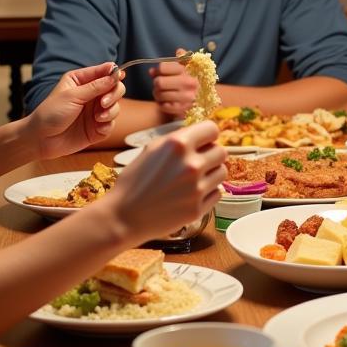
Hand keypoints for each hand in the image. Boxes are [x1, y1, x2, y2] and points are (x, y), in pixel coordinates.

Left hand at [27, 61, 125, 159]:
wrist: (41, 139)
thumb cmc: (51, 113)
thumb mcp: (72, 96)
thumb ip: (96, 86)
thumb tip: (115, 74)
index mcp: (82, 81)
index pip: (104, 72)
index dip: (113, 73)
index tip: (119, 76)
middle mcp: (91, 95)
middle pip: (115, 88)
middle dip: (114, 94)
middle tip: (103, 103)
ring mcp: (95, 111)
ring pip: (116, 106)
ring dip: (111, 111)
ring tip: (98, 117)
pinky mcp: (97, 128)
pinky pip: (112, 123)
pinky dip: (107, 124)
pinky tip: (97, 127)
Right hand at [109, 121, 226, 243]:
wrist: (123, 217)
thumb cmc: (134, 181)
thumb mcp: (152, 149)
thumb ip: (178, 139)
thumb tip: (200, 134)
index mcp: (178, 144)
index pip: (212, 129)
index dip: (207, 135)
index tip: (203, 141)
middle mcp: (191, 164)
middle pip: (222, 151)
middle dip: (211, 154)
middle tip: (198, 161)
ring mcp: (196, 189)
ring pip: (222, 172)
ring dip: (211, 173)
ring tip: (193, 178)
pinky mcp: (198, 209)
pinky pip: (217, 193)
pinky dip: (208, 192)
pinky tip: (191, 194)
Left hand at [150, 48, 197, 118]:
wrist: (208, 98)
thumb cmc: (194, 79)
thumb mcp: (190, 65)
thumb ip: (180, 59)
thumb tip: (160, 64)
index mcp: (189, 70)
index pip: (163, 67)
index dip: (158, 70)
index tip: (159, 72)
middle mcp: (189, 83)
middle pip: (159, 82)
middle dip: (157, 83)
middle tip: (160, 84)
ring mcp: (186, 98)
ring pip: (159, 94)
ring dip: (158, 94)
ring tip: (163, 93)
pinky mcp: (183, 110)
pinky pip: (163, 106)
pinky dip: (162, 104)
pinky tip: (167, 102)